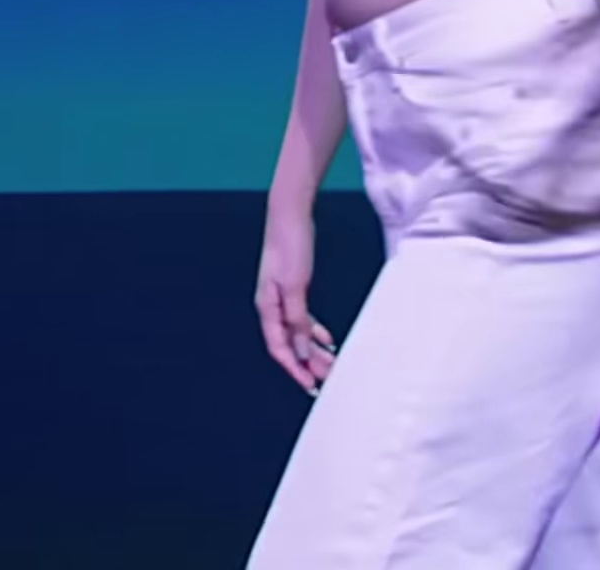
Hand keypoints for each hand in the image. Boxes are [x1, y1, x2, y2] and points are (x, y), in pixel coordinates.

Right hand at [255, 201, 338, 394]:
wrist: (289, 215)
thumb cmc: (289, 246)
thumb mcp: (295, 286)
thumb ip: (297, 320)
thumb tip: (301, 350)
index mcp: (267, 307)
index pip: (279, 348)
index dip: (294, 368)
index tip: (310, 385)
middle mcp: (272, 305)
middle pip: (289, 343)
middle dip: (308, 362)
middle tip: (329, 377)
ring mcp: (282, 296)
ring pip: (297, 332)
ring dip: (313, 348)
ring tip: (332, 361)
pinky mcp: (292, 288)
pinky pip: (302, 318)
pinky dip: (314, 330)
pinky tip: (327, 338)